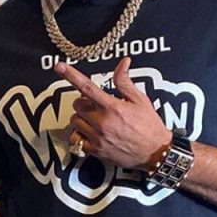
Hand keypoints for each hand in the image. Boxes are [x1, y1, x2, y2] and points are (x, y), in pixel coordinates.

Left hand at [54, 57, 171, 169]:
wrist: (156, 153)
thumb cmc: (149, 126)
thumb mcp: (140, 100)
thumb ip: (125, 81)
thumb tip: (123, 63)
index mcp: (112, 107)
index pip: (87, 87)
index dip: (71, 75)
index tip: (59, 66)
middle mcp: (102, 122)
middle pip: (77, 105)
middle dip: (84, 103)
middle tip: (97, 106)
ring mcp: (97, 137)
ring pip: (75, 121)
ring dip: (82, 118)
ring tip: (96, 120)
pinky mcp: (95, 150)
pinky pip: (76, 139)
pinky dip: (80, 135)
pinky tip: (92, 133)